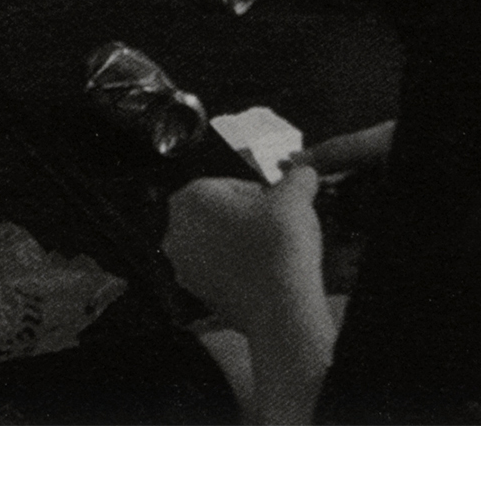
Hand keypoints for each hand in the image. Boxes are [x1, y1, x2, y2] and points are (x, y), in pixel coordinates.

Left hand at [161, 165, 328, 336]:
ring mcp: (183, 265)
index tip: (279, 208)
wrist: (280, 307)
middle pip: (218, 214)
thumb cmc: (280, 244)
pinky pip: (218, 271)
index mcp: (192, 198)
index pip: (231, 185)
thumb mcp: (295, 197)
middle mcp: (177, 230)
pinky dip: (236, 269)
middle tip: (276, 229)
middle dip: (245, 218)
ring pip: (216, 243)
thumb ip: (297, 177)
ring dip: (239, 243)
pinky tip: (262, 273)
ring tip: (270, 252)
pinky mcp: (196, 293)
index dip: (260, 194)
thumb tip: (303, 173)